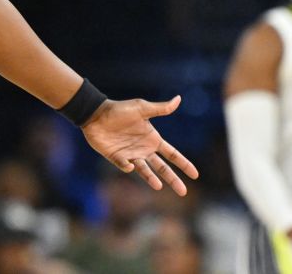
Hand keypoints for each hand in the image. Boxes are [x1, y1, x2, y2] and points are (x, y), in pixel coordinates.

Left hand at [81, 95, 198, 195]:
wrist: (96, 114)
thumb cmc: (119, 110)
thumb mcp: (141, 108)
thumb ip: (160, 108)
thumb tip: (178, 99)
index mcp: (152, 139)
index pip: (172, 154)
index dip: (184, 164)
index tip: (195, 175)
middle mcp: (144, 149)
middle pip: (162, 168)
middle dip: (173, 179)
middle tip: (183, 193)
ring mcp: (131, 155)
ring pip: (145, 171)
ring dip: (152, 179)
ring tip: (159, 187)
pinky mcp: (117, 158)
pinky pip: (125, 166)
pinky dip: (128, 167)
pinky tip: (131, 165)